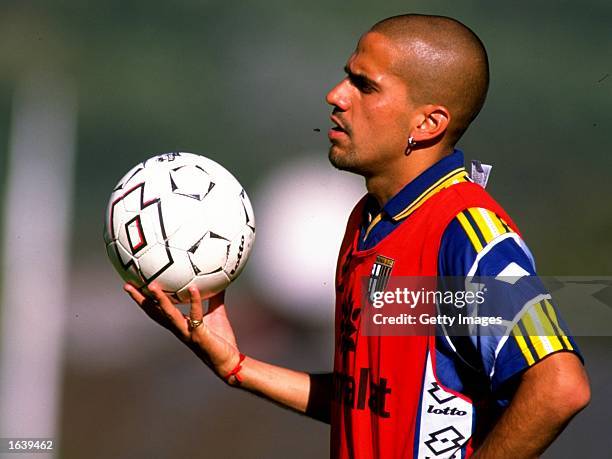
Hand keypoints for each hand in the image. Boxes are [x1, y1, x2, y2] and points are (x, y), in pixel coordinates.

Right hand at [124, 282, 240, 380]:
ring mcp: (187, 332)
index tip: (134, 285)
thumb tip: (219, 281)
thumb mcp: (217, 314)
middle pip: (154, 313)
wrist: (229, 361)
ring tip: (152, 285)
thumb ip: (215, 298)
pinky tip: (193, 287)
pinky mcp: (199, 335)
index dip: (144, 299)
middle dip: (140, 300)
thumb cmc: (222, 340)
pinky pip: (195, 315)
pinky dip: (194, 301)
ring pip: (169, 315)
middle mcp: (179, 329)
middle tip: (128, 286)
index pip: (157, 310)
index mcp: (179, 324)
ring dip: (160, 300)